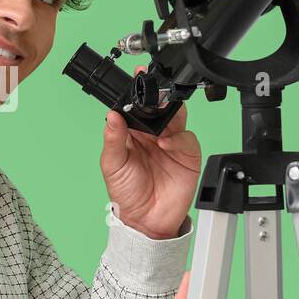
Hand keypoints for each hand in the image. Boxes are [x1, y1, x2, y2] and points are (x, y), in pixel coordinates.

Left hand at [101, 69, 201, 239]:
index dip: (136, 93)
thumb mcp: (112, 165)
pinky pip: (187, 138)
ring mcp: (171, 142)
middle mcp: (153, 134)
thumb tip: (111, 115)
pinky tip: (166, 143)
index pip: (136, 106)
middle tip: (153, 92)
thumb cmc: (126, 193)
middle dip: (158, 97)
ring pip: (176, 117)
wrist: (146, 220)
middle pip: (159, 107)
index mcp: (133, 132)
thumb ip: (113, 139)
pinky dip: (178, 138)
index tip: (136, 78)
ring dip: (171, 112)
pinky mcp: (187, 154)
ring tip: (161, 116)